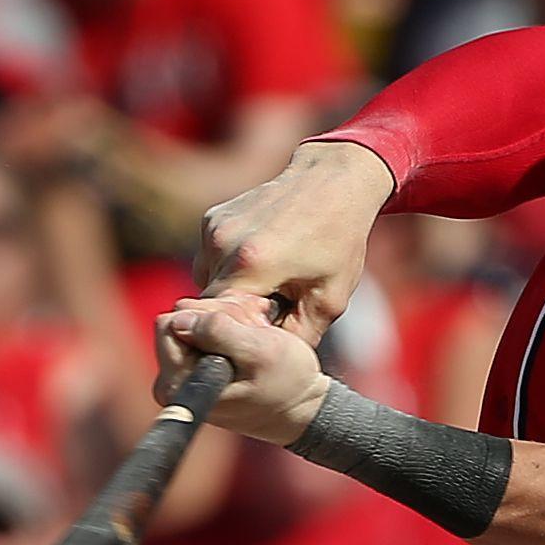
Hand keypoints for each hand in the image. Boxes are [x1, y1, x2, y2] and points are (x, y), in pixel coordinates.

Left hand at [154, 290, 330, 445]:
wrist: (300, 410)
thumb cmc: (286, 386)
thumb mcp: (259, 351)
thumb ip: (218, 331)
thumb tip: (181, 318)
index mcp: (181, 383)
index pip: (172, 321)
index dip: (207, 313)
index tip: (240, 325)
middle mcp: (173, 383)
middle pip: (181, 318)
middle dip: (218, 314)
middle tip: (252, 328)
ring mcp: (183, 378)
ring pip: (195, 321)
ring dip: (229, 319)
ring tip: (255, 333)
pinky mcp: (195, 372)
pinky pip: (204, 331)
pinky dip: (230, 327)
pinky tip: (251, 337)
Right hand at [191, 139, 392, 337]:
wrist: (333, 180)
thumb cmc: (338, 239)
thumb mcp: (330, 299)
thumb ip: (297, 338)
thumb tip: (269, 364)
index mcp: (250, 265)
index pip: (218, 322)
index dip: (238, 335)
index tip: (262, 335)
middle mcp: (223, 243)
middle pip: (210, 303)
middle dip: (236, 314)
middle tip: (273, 307)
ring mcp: (214, 227)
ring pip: (206, 281)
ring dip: (230, 290)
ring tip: (270, 280)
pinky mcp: (211, 217)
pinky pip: (209, 258)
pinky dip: (228, 267)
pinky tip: (261, 258)